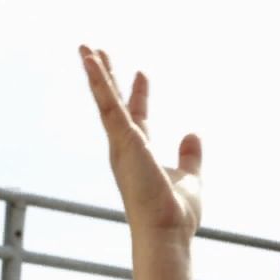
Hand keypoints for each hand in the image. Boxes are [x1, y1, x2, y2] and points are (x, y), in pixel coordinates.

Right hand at [78, 44, 201, 237]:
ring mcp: (121, 144)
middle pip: (112, 104)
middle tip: (97, 52)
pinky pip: (108, 104)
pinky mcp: (123, 140)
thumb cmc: (175, 214)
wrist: (167, 232)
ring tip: (86, 47)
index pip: (137, 117)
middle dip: (106, 78)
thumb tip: (192, 134)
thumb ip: (190, 156)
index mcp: (139, 154)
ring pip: (105, 101)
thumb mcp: (190, 177)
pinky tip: (91, 60)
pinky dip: (98, 82)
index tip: (141, 72)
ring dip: (96, 74)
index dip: (139, 94)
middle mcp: (124, 148)